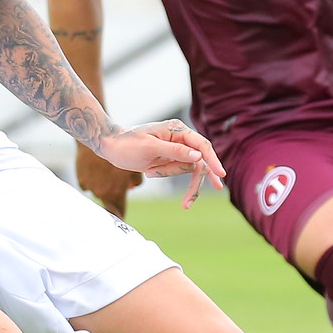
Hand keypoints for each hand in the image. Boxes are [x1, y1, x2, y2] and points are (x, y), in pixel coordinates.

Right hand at [76, 144, 141, 217]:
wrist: (98, 139)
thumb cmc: (120, 151)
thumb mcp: (134, 166)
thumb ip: (136, 181)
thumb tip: (132, 187)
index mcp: (116, 193)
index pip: (119, 213)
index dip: (121, 215)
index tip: (121, 217)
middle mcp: (101, 193)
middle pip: (108, 202)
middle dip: (112, 196)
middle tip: (114, 184)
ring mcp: (90, 187)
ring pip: (97, 191)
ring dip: (101, 185)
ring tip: (105, 170)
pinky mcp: (81, 180)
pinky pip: (88, 184)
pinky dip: (92, 179)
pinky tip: (95, 167)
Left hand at [95, 119, 225, 207]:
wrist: (111, 146)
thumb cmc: (128, 144)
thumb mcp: (150, 148)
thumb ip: (176, 151)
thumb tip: (198, 156)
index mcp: (177, 129)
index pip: (202, 146)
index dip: (213, 161)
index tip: (221, 175)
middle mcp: (180, 137)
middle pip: (199, 162)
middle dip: (194, 181)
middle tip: (188, 203)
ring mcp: (176, 148)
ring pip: (187, 168)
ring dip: (168, 173)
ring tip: (149, 171)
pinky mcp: (170, 158)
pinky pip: (176, 170)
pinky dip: (164, 174)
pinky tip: (149, 172)